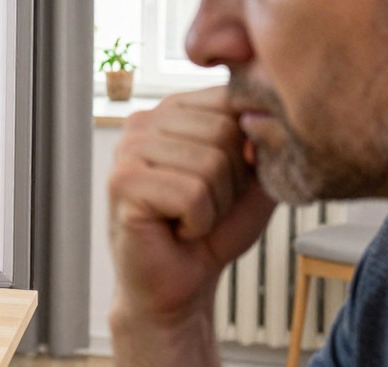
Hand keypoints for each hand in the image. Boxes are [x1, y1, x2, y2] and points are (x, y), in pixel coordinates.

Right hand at [108, 87, 276, 362]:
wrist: (181, 286)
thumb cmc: (213, 232)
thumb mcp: (254, 179)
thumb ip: (264, 142)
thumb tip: (260, 122)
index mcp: (173, 109)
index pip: (231, 101)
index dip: (246, 151)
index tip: (226, 183)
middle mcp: (144, 120)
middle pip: (224, 132)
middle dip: (230, 182)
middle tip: (204, 207)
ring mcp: (128, 148)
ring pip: (209, 164)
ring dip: (214, 206)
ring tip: (190, 220)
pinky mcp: (122, 182)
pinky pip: (192, 195)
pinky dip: (197, 224)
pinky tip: (177, 231)